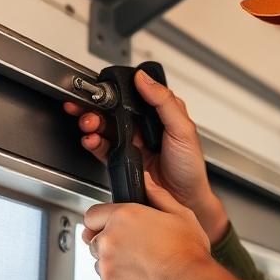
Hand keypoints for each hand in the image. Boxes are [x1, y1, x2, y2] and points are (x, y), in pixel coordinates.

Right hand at [65, 69, 228, 243]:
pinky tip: (92, 139)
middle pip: (112, 110)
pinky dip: (92, 142)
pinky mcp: (120, 160)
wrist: (185, 201)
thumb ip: (164, 102)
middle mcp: (141, 127)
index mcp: (157, 115)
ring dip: (92, 123)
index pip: (131, 96)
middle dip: (96, 107)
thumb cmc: (190, 168)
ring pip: (103, 127)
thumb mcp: (184, 129)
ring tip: (90, 123)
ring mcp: (130, 144)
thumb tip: (145, 79)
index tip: (102, 89)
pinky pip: (101, 148)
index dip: (114, 91)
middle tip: (89, 108)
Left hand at [83, 173, 211, 279]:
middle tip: (134, 249)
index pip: (92, 215)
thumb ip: (157, 194)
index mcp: (123, 217)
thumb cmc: (187, 253)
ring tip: (140, 265)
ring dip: (113, 264)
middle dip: (109, 243)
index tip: (107, 227)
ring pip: (100, 263)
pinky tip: (140, 279)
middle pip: (94, 240)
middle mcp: (110, 240)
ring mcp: (107, 265)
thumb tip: (147, 181)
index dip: (100, 221)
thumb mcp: (180, 214)